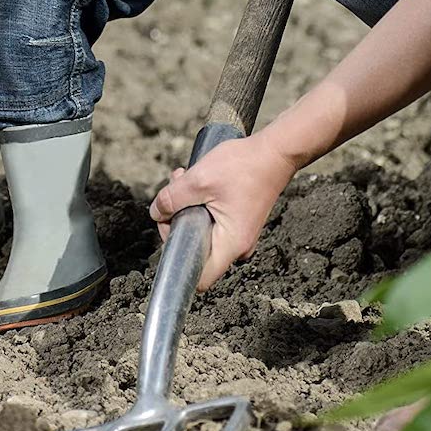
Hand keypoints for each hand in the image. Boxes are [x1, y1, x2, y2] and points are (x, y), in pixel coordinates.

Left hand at [149, 132, 296, 289]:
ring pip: (201, 230)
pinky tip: (194, 181)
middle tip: (172, 194)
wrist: (274, 152)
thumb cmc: (244, 167)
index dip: (178, 260)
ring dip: (186, 207)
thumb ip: (172, 199)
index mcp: (230, 244)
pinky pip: (211, 220)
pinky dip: (199, 203)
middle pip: (196, 249)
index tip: (168, 230)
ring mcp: (239, 233)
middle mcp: (237, 245)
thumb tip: (156, 212)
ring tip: (182, 180)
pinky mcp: (238, 220)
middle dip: (176, 220)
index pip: (201, 277)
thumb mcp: (199, 180)